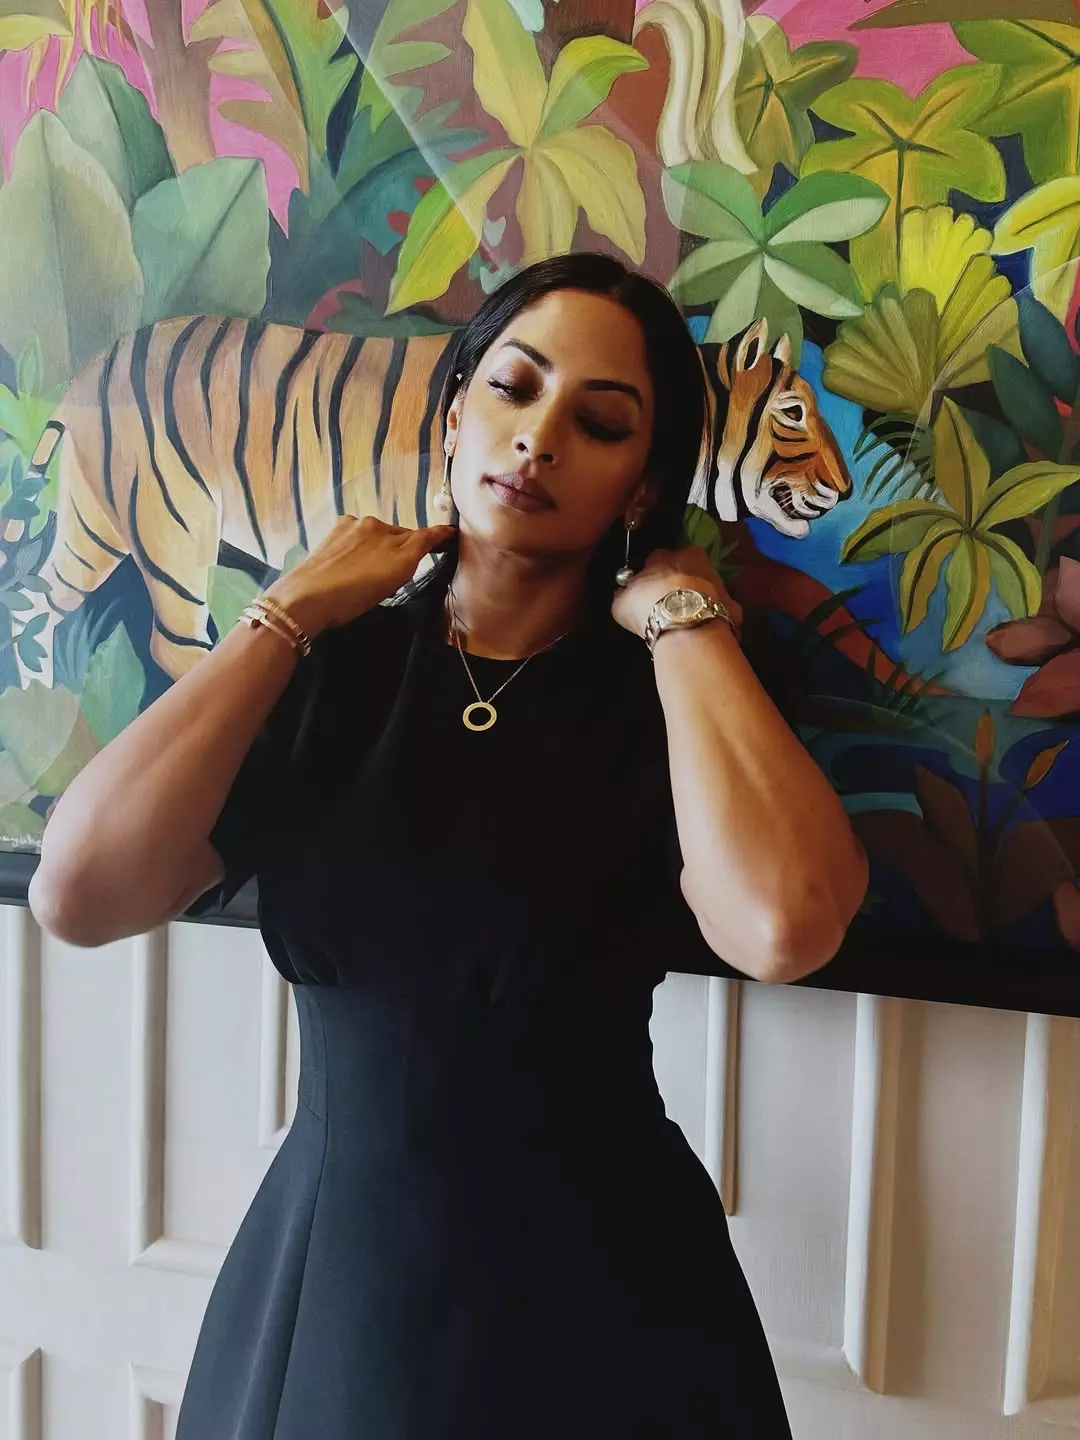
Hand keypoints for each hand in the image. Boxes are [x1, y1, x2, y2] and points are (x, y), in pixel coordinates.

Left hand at [262, 515, 456, 637]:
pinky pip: (351, 546)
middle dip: (400, 551)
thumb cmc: (354, 591)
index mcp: (383, 529)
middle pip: (394, 538)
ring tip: (368, 578)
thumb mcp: (396, 570)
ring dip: (377, 553)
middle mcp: (365, 524)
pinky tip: (348, 573)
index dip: (436, 538)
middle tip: (397, 577)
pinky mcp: (325, 543)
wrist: (305, 598)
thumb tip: (440, 531)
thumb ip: (421, 545)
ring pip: (372, 541)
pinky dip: (356, 555)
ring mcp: (343, 532)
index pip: (418, 534)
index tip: (449, 536)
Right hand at [610, 544, 742, 640]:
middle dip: (681, 582)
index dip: (652, 575)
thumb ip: (624, 595)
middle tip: (671, 603)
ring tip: (689, 621)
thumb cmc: (648, 607)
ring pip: (708, 588)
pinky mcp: (733, 605)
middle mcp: (696, 561)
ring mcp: (718, 582)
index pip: (657, 559)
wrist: (685, 625)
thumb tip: (623, 594)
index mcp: (666, 555)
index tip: (648, 591)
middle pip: (688, 569)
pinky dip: (717, 620)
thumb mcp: (620, 602)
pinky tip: (708, 633)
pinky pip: (724, 612)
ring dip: (701, 599)